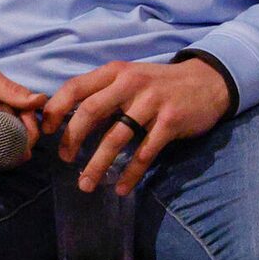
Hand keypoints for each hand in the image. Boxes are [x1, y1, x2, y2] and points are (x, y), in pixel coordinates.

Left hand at [44, 59, 233, 195]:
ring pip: (116, 138)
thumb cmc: (162, 84)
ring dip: (98, 165)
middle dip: (72, 140)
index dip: (56, 110)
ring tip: (86, 184)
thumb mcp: (131, 78)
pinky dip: (132, 173)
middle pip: (90, 112)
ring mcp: (153, 102)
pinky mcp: (171, 121)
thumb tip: (68, 119)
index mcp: (116, 72)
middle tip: (66, 160)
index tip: (48, 132)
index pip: (75, 87)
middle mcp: (132, 84)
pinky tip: (123, 187)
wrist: (210, 81)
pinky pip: (145, 152)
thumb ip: (104, 93)